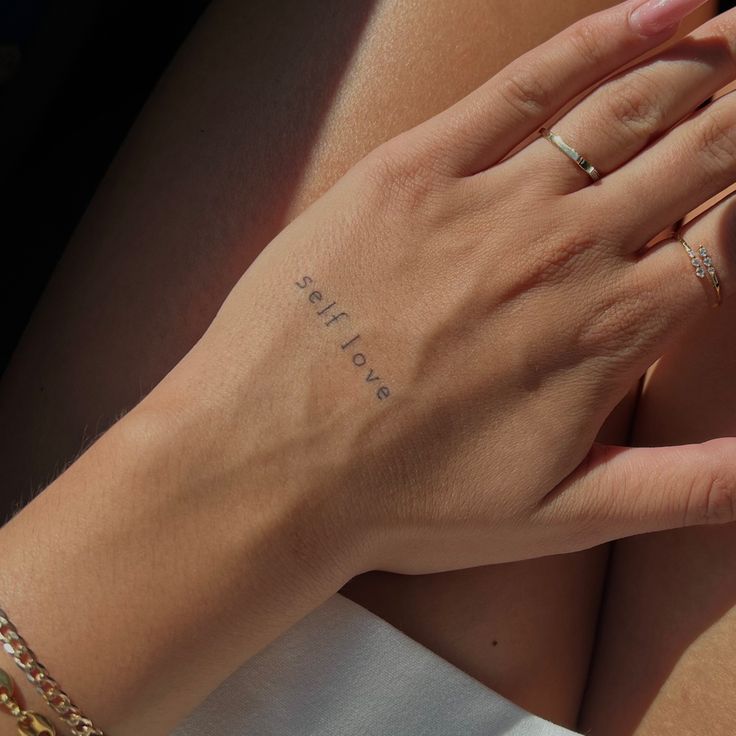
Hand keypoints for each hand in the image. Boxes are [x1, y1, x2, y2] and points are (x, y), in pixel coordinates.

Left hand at [144, 0, 735, 576]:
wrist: (271, 465)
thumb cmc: (406, 500)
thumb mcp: (560, 516)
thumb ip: (687, 488)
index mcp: (609, 333)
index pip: (730, 235)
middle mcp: (566, 253)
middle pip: (699, 151)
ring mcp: (489, 203)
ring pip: (627, 108)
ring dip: (702, 62)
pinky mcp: (413, 172)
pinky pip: (527, 85)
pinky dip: (602, 37)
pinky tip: (662, 5)